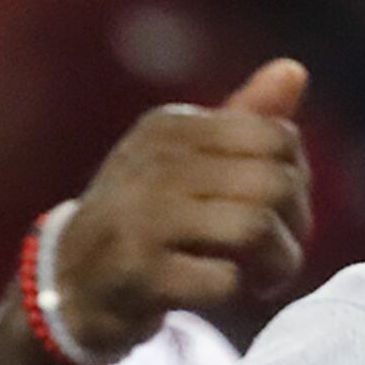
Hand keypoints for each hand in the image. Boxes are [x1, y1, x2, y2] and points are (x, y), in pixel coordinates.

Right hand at [26, 58, 310, 364]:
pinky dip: (236, 291)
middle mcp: (155, 163)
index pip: (277, 138)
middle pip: (275, 184)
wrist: (68, 285)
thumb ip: (242, 121)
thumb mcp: (183, 161)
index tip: (280, 213)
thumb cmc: (142, 220)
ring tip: (264, 278)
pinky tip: (223, 293)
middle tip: (278, 254)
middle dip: (295, 227)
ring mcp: (142, 218)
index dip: (297, 181)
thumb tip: (295, 70)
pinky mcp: (138, 273)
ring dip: (277, 262)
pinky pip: (224, 279)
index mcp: (171, 127)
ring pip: (255, 227)